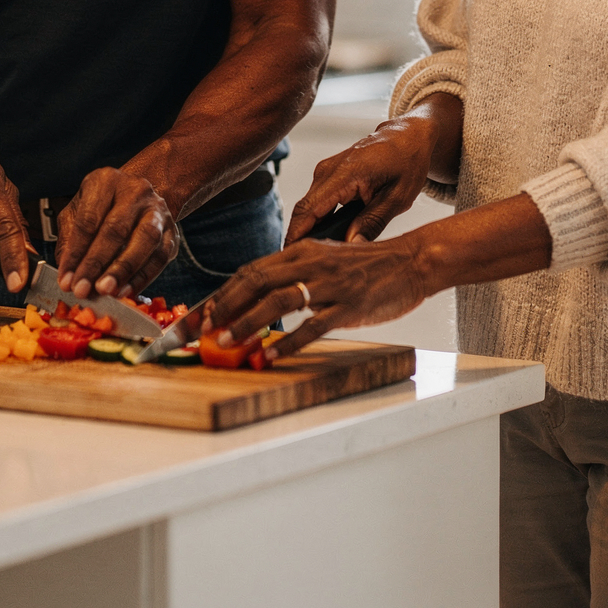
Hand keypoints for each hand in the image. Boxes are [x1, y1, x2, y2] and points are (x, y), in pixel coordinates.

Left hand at [55, 167, 177, 299]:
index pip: (88, 219)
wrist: (139, 197)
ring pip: (145, 240)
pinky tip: (125, 291)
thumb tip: (68, 274)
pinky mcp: (171, 231)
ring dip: (123, 270)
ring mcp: (157, 210)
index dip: (76, 252)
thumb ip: (69, 240)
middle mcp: (135, 191)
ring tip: (106, 291)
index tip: (65, 279)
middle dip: (97, 263)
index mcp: (105, 181)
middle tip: (82, 289)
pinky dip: (142, 278)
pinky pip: (159, 257)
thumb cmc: (102, 207)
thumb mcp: (77, 211)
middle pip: (116, 228)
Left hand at [203, 238, 430, 359]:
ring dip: (248, 322)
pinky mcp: (348, 305)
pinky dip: (288, 341)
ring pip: (279, 301)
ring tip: (225, 342)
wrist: (411, 261)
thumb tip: (259, 299)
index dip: (220, 294)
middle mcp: (310, 263)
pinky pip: (313, 325)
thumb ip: (294, 275)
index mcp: (300, 251)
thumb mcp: (325, 261)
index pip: (249, 271)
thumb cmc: (367, 266)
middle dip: (220, 307)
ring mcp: (330, 284)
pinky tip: (270, 355)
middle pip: (255, 281)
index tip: (196, 316)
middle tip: (197, 331)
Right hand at [284, 99, 457, 244]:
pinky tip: (326, 242)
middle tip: (303, 269)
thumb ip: (373, 222)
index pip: (309, 209)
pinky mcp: (328, 175)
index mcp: (345, 173)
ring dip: (309, 232)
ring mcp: (326, 171)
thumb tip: (350, 246)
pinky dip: (318, 222)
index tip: (291, 260)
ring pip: (309, 208)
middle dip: (299, 240)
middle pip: (303, 211)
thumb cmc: (407, 162)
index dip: (296, 236)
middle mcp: (328, 170)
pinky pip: (317, 202)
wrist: (407, 136)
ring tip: (316, 261)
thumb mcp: (398, 197)